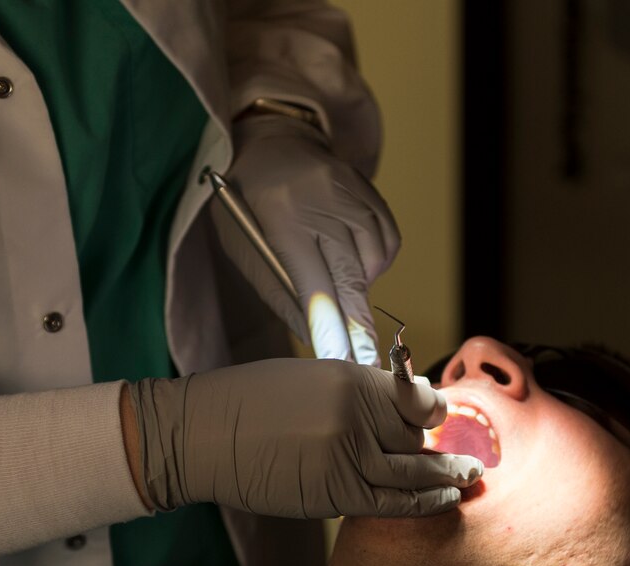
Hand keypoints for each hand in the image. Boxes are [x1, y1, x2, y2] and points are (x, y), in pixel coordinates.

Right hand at [127, 359, 482, 517]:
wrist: (202, 435)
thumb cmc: (249, 399)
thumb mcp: (311, 376)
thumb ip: (359, 389)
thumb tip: (404, 402)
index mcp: (352, 380)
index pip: (417, 399)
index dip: (433, 409)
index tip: (438, 414)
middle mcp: (357, 417)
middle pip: (416, 436)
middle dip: (430, 444)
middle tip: (453, 452)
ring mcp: (348, 459)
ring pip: (415, 473)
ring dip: (446, 478)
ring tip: (468, 478)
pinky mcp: (335, 495)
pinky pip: (393, 502)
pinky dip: (424, 502)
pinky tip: (443, 498)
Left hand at [210, 114, 399, 364]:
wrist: (271, 141)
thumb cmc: (248, 202)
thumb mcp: (243, 246)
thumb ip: (277, 290)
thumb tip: (313, 335)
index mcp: (282, 215)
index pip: (314, 284)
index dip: (330, 327)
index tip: (340, 360)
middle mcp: (322, 201)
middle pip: (350, 278)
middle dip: (357, 326)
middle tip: (364, 360)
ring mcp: (351, 192)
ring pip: (373, 262)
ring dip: (360, 287)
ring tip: (336, 284)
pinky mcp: (370, 192)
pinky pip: (386, 243)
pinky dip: (374, 262)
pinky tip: (352, 261)